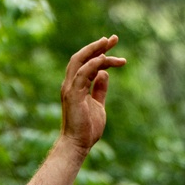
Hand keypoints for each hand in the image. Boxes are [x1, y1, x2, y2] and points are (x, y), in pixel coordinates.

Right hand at [58, 35, 126, 157]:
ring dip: (94, 50)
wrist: (78, 146)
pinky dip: (91, 64)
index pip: (88, 62)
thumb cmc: (87, 128)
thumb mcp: (98, 104)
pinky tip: (103, 59)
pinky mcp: (72, 94)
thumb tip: (105, 73)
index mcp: (76, 85)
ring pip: (79, 61)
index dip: (101, 53)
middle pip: (82, 57)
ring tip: (108, 42)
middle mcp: (71, 83)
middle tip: (114, 38)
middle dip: (97, 46)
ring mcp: (70, 88)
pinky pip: (81, 74)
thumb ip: (99, 89)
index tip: (114, 46)